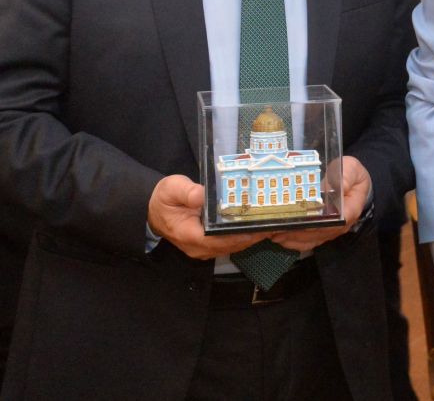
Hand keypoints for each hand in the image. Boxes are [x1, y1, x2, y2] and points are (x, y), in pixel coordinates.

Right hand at [147, 174, 267, 258]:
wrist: (153, 210)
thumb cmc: (164, 199)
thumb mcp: (171, 189)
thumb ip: (187, 192)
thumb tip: (202, 195)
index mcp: (190, 236)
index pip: (220, 240)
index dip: (241, 235)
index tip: (260, 226)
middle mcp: (198, 248)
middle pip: (231, 245)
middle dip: (253, 235)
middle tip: (275, 223)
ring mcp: (204, 249)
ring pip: (232, 247)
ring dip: (251, 237)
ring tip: (272, 224)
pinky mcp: (208, 246)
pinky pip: (230, 244)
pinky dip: (244, 237)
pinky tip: (258, 226)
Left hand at [270, 156, 371, 250]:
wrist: (353, 182)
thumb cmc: (351, 174)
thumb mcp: (352, 168)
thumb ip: (347, 176)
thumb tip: (340, 186)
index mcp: (350, 210)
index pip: (334, 223)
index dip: (317, 225)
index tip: (300, 223)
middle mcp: (340, 225)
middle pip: (318, 234)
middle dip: (297, 234)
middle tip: (276, 229)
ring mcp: (331, 231)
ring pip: (311, 241)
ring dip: (292, 240)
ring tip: (273, 234)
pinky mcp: (322, 233)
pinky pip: (308, 242)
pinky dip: (293, 242)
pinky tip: (280, 237)